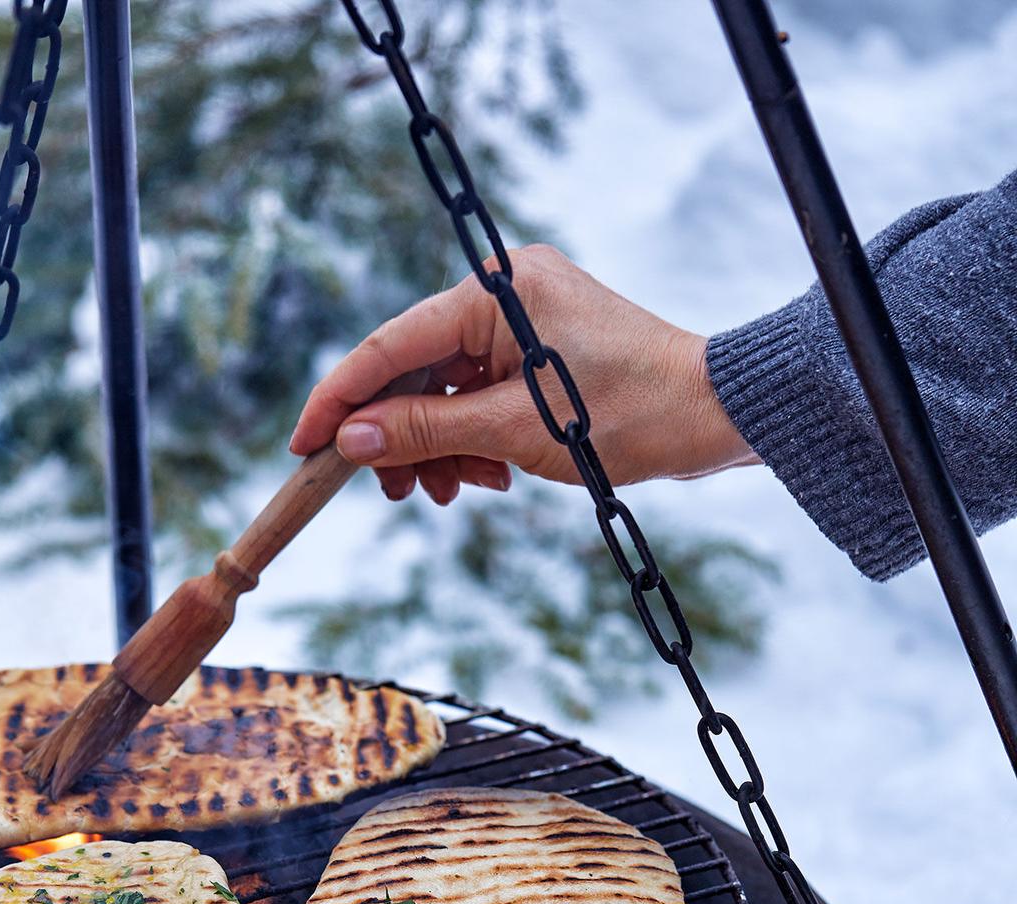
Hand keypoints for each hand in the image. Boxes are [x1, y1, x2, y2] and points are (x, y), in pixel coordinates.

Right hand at [290, 244, 756, 504]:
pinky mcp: (540, 350)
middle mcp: (503, 294)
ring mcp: (523, 321)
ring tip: (450, 494)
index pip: (389, 346)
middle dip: (399, 437)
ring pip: (445, 389)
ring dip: (437, 446)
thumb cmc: (629, 414)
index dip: (340, 400)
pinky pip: (480, 394)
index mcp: (494, 293)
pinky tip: (486, 477)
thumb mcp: (514, 431)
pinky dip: (472, 439)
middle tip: (394, 494)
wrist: (714, 414)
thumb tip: (353, 442)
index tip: (305, 447)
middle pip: (414, 370)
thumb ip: (426, 431)